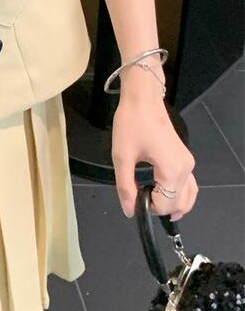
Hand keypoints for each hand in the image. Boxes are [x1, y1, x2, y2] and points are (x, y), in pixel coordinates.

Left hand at [111, 67, 196, 220]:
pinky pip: (188, 184)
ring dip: (173, 204)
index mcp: (172, 171)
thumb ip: (125, 186)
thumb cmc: (131, 123)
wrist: (142, 99)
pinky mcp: (185, 158)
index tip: (132, 198)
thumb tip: (129, 211)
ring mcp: (188, 163)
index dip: (148, 208)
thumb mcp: (122, 156)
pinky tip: (163, 192)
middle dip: (160, 207)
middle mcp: (186, 169)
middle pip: (180, 203)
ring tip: (151, 202)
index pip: (166, 205)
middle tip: (138, 198)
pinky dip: (179, 194)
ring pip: (188, 196)